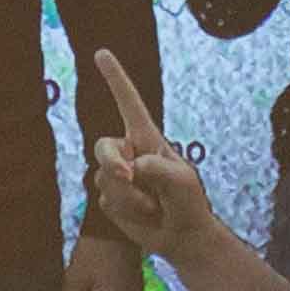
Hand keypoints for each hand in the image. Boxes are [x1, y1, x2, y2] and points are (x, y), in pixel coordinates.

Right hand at [77, 46, 214, 267]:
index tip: (101, 53)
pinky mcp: (110, 199)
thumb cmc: (188, 202)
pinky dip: (126, 211)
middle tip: (129, 177)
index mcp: (148, 139)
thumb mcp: (182, 181)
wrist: (182, 237)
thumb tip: (131, 166)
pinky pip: (105, 201)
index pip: (129, 104)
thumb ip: (159, 168)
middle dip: (112, 163)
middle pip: (103, 147)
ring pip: (103, 179)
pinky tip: (143, 215)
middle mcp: (129, 153)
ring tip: (153, 206)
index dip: (115, 79)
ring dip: (129, 197)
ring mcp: (117, 176)